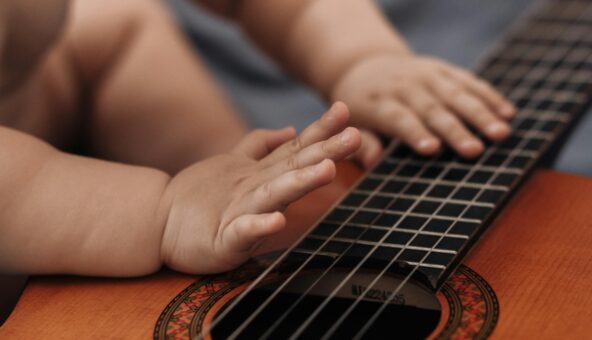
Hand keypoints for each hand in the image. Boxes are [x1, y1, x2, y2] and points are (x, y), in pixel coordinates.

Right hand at [158, 103, 359, 273]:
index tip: (344, 111)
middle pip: (293, 166)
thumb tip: (290, 130)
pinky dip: (259, 226)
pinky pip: (243, 231)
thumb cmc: (199, 195)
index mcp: (260, 174)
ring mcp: (239, 210)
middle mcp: (254, 187)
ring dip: (300, 182)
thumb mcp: (233, 165)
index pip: (295, 149)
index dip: (321, 131)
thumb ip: (260, 146)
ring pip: (273, 194)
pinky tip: (278, 221)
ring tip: (325, 169)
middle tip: (353, 134)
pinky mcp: (223, 238)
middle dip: (324, 149)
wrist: (156, 220)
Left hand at [331, 54, 515, 161]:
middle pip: (432, 109)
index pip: (400, 118)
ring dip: (480, 113)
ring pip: (456, 94)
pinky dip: (489, 96)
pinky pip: (468, 81)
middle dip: (455, 130)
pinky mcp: (443, 68)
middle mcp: (405, 86)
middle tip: (475, 151)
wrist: (366, 66)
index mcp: (379, 103)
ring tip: (501, 133)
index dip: (415, 133)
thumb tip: (371, 162)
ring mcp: (426, 75)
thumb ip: (362, 143)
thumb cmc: (359, 107)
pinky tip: (508, 113)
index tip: (432, 150)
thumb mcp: (349, 124)